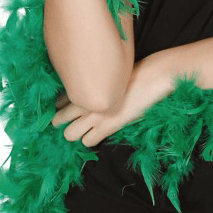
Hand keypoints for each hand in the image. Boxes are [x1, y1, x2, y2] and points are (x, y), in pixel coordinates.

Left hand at [51, 55, 175, 147]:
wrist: (152, 76)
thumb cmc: (134, 71)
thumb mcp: (109, 73)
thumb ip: (95, 82)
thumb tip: (86, 88)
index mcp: (84, 85)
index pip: (61, 99)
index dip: (61, 106)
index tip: (65, 107)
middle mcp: (85, 101)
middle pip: (59, 118)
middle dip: (62, 121)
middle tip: (69, 122)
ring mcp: (95, 115)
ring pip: (69, 134)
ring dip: (75, 132)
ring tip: (82, 130)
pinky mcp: (108, 126)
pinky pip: (88, 141)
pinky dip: (90, 139)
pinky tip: (97, 133)